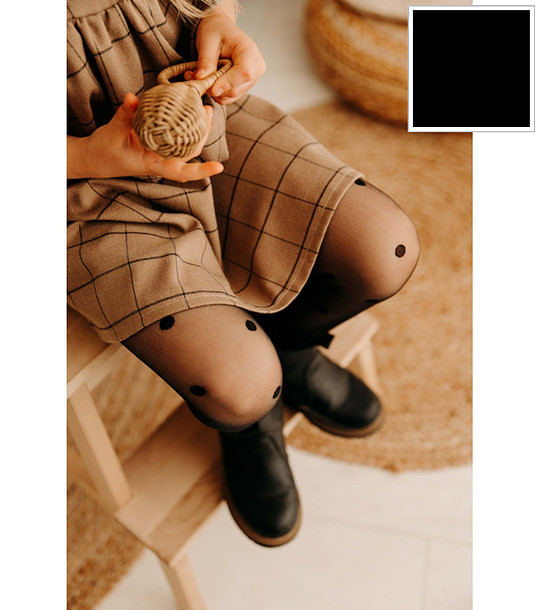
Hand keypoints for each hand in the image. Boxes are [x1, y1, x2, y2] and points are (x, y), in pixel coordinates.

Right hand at [67, 93, 223, 181]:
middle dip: (204, 133)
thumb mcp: (112, 133)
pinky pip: (177, 135)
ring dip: (198, 126)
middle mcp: (162, 160)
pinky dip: (185, 123)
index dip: (201, 170)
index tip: (219, 167)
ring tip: (204, 107)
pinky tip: (188, 109)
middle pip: (191, 151)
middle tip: (208, 110)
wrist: (96, 159)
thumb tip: (133, 98)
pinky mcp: (159, 143)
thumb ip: (125, 116)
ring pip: (187, 143)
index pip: (181, 171)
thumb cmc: (104, 151)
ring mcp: (161, 152)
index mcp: (153, 164)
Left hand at [184, 10, 265, 104]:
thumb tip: (201, 79)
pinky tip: (210, 81)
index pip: (245, 73)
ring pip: (232, 96)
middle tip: (197, 78)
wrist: (220, 30)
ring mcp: (252, 79)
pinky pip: (230, 97)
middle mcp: (256, 67)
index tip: (212, 89)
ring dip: (214, 91)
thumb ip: (206, 61)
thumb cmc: (216, 31)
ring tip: (202, 77)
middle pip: (237, 88)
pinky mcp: (245, 86)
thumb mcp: (207, 42)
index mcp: (249, 50)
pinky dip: (217, 94)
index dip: (228, 83)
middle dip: (216, 88)